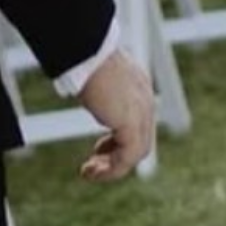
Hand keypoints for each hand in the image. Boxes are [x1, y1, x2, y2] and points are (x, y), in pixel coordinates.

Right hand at [76, 49, 155, 182]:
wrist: (88, 52)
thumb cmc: (84, 57)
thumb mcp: (95, 74)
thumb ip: (97, 87)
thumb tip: (80, 85)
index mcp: (138, 88)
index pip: (139, 124)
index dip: (118, 141)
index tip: (98, 149)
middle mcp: (145, 101)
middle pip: (141, 142)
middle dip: (117, 157)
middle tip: (93, 166)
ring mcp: (142, 113)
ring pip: (137, 153)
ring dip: (113, 168)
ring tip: (89, 173)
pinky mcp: (132, 124)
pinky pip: (127, 158)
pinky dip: (111, 170)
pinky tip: (92, 172)